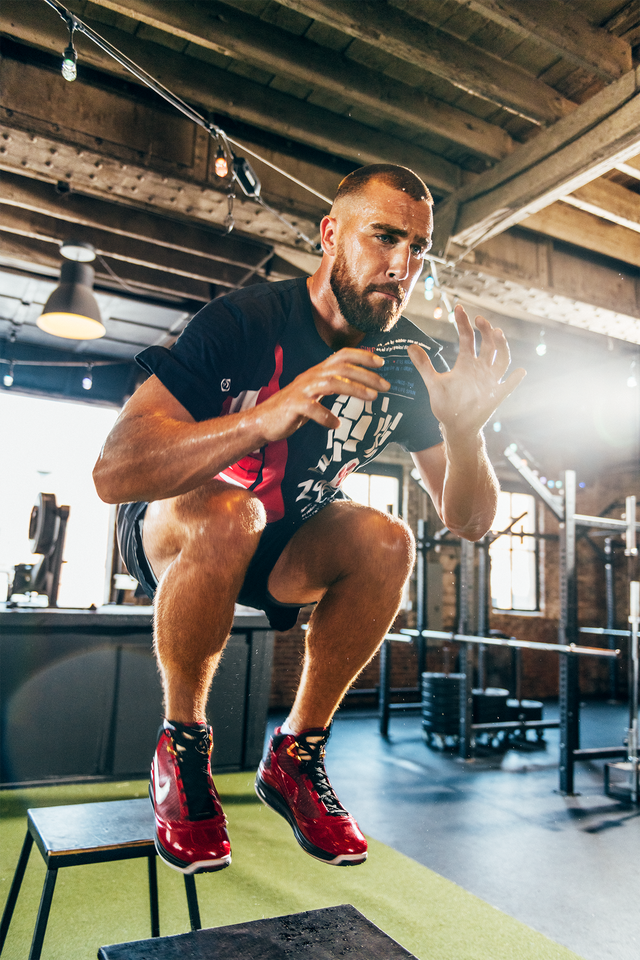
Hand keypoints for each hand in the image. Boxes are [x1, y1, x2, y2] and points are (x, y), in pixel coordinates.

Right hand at [255, 348, 389, 441]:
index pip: (342, 355)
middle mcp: (311, 376)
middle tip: (385, 386)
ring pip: (331, 383)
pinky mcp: (293, 406)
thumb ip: (333, 385)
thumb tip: (358, 385)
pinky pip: (312, 409)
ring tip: (372, 398)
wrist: (264, 421)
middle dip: (366, 375)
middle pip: (342, 368)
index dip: (362, 356)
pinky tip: (336, 424)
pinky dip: (326, 416)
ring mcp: (302, 391)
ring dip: (354, 389)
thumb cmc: (293, 408)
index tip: (382, 362)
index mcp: (317, 372)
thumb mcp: (315, 392)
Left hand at [407, 304, 524, 437]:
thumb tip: (410, 346)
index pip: (467, 338)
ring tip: (498, 333)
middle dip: (485, 330)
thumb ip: (424, 365)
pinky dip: (514, 379)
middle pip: (488, 344)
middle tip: (480, 319)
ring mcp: (490, 381)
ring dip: (502, 347)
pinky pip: (508, 386)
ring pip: (501, 360)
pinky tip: (520, 371)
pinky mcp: (495, 396)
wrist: (455, 427)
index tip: (459, 308)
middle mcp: (481, 368)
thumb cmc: (447, 404)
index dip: (464, 323)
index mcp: (466, 363)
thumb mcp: (433, 383)